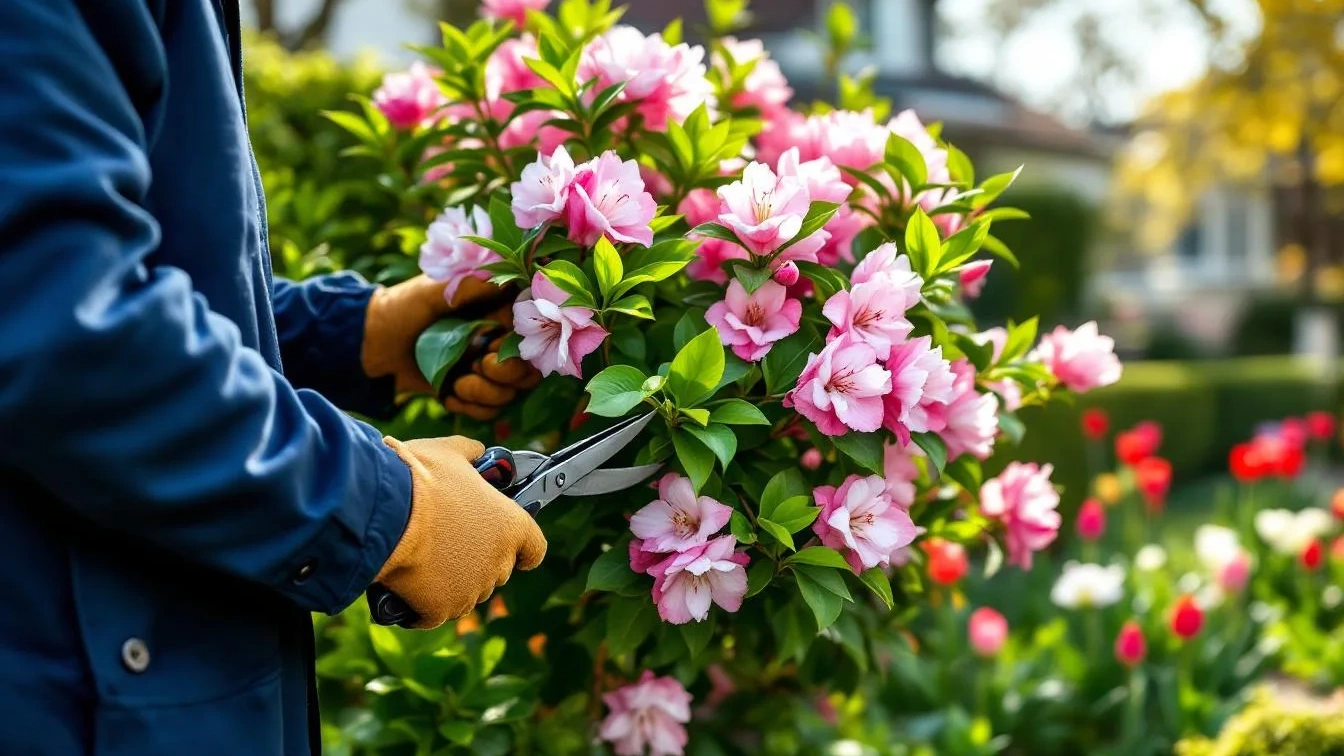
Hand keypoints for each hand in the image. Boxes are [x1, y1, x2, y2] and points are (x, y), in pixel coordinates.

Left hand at [362, 276, 539, 416]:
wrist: (370, 343)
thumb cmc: (402, 307)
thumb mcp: (435, 289)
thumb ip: (472, 286)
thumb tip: (508, 280)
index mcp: (495, 312)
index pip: (530, 335)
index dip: (518, 347)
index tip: (492, 346)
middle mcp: (495, 342)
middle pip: (528, 371)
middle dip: (506, 375)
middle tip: (477, 366)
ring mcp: (482, 369)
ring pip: (509, 394)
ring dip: (485, 394)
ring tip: (458, 382)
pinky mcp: (468, 392)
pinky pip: (488, 411)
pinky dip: (471, 408)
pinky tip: (450, 394)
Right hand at [376, 435, 547, 628]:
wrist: (384, 511)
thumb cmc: (418, 478)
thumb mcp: (449, 452)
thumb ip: (470, 453)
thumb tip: (477, 452)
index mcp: (511, 526)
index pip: (535, 549)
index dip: (522, 548)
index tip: (512, 547)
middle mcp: (498, 562)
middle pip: (496, 571)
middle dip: (475, 560)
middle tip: (448, 541)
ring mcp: (471, 589)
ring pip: (465, 593)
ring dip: (449, 581)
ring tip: (423, 558)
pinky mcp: (441, 608)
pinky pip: (434, 613)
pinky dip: (422, 605)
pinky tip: (408, 587)